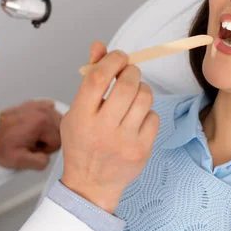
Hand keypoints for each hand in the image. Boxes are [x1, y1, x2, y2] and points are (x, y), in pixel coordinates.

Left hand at [0, 100, 62, 169]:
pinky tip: (36, 124)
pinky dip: (46, 117)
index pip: (58, 141)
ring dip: (48, 129)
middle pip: (60, 130)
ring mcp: (38, 105)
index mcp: (42, 123)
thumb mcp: (19, 161)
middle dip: (48, 139)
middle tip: (32, 142)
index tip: (32, 149)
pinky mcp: (33, 103)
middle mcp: (43, 111)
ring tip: (32, 134)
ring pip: (57, 120)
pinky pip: (50, 108)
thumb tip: (47, 157)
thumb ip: (41, 162)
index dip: (45, 150)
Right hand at [60, 41, 159, 213]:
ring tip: (133, 95)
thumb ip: (89, 78)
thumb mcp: (77, 111)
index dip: (112, 59)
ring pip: (144, 97)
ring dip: (142, 88)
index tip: (118, 56)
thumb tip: (100, 46)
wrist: (91, 184)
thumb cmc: (83, 142)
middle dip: (131, 71)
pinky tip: (136, 119)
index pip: (98, 77)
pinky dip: (147, 112)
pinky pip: (153, 116)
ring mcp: (124, 141)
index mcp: (81, 116)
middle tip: (129, 73)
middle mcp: (102, 128)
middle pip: (127, 85)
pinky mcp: (142, 150)